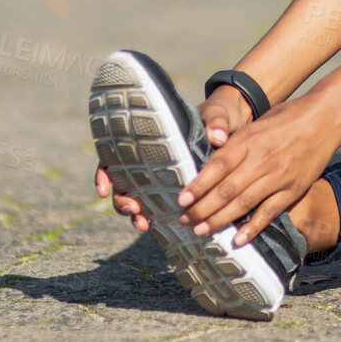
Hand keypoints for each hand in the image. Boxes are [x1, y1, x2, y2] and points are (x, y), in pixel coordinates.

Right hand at [93, 88, 256, 232]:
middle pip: (122, 184)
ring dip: (135, 215)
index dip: (104, 174)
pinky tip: (159, 228)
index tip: (104, 190)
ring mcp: (162, 175)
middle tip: (133, 210)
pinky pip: (160, 206)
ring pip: (137, 199)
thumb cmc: (220, 114)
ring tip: (144, 225)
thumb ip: (216, 122)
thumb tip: (217, 136)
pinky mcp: (178, 188)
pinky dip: (156, 218)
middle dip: (121, 201)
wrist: (236, 124)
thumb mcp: (219, 113)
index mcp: (150, 138)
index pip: (113, 156)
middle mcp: (151, 159)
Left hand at [178, 93, 336, 247]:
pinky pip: (270, 211)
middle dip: (202, 208)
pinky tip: (238, 238)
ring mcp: (279, 176)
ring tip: (201, 230)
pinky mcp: (294, 188)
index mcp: (249, 139)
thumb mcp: (257, 123)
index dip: (198, 185)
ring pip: (244, 203)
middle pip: (226, 189)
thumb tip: (211, 164)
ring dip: (220, 219)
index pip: (218, 165)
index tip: (181, 199)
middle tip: (185, 220)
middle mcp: (262, 159)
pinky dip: (253, 226)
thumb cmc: (287, 117)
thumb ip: (236, 144)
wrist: (326, 117)